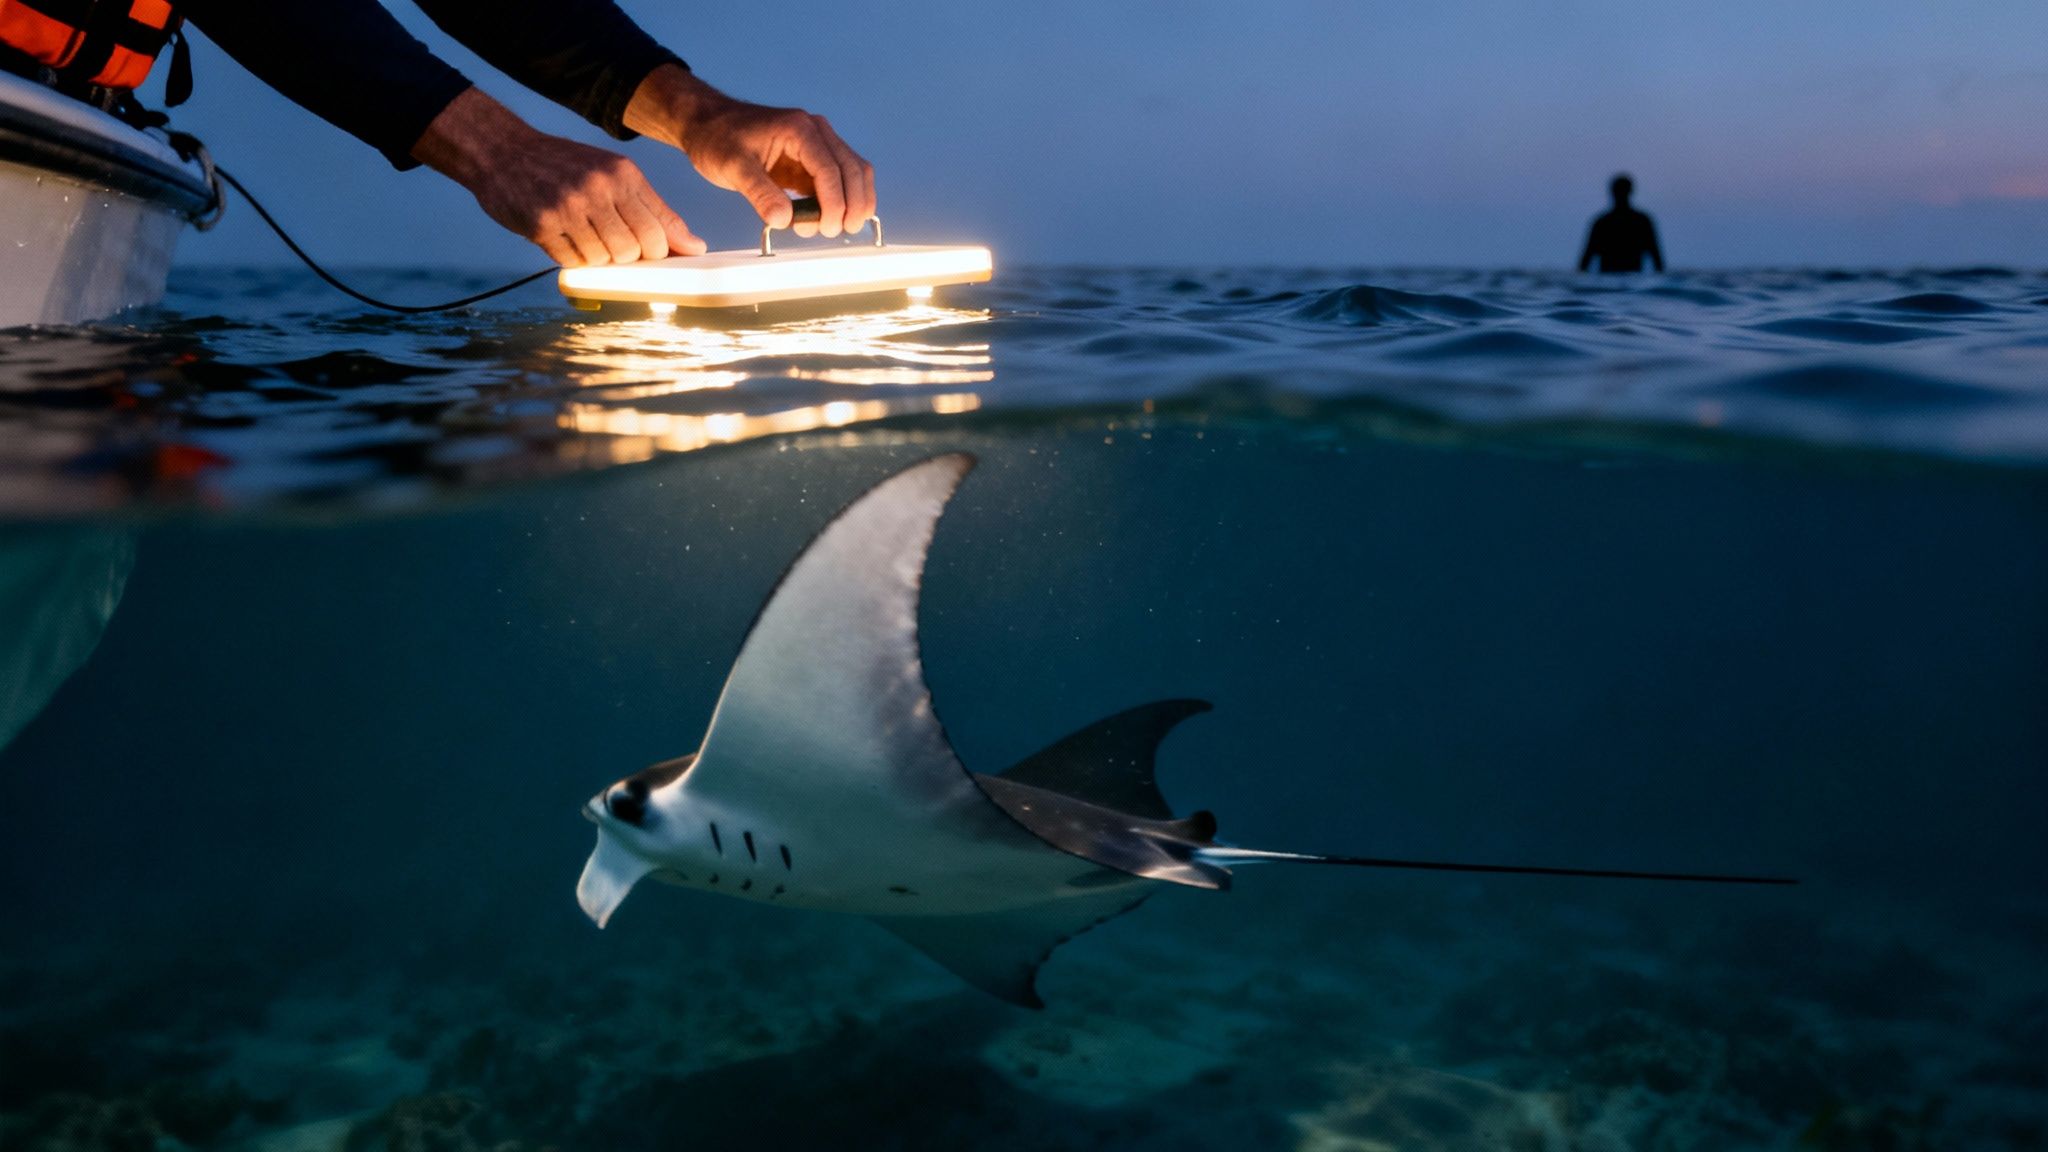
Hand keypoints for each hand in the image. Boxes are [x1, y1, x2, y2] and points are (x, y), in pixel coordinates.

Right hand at [412, 87, 704, 266]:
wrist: (503, 151)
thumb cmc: (565, 166)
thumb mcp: (612, 173)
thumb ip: (653, 209)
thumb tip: (695, 247)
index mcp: (622, 174)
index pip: (661, 229)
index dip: (663, 251)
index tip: (658, 257)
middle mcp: (599, 188)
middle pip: (637, 250)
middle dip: (632, 258)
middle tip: (616, 247)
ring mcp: (569, 208)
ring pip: (607, 260)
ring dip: (601, 259)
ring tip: (587, 238)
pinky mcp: (542, 226)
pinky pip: (575, 263)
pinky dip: (576, 260)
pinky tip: (567, 240)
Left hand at [625, 65, 875, 238]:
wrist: (707, 124)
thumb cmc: (717, 138)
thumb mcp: (733, 166)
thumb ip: (759, 193)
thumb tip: (783, 220)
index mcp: (799, 129)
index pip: (830, 168)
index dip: (835, 202)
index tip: (828, 228)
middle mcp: (815, 132)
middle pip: (853, 169)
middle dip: (852, 205)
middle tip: (837, 232)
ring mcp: (817, 146)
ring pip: (852, 175)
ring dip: (850, 204)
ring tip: (827, 228)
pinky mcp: (812, 162)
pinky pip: (837, 182)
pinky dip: (837, 202)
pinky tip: (821, 220)